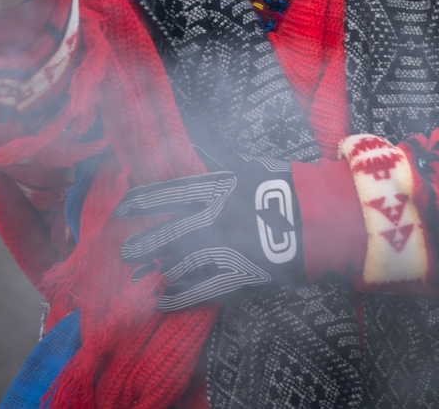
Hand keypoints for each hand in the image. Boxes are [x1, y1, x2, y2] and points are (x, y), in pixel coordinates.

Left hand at [115, 147, 303, 310]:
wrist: (316, 216)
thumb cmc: (283, 185)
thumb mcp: (247, 163)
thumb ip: (217, 154)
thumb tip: (194, 137)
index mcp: (217, 188)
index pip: (171, 193)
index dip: (144, 201)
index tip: (122, 207)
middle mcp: (215, 217)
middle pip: (171, 231)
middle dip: (145, 242)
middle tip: (124, 251)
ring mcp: (225, 247)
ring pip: (183, 261)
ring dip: (161, 268)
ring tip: (141, 275)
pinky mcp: (238, 272)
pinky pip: (202, 289)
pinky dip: (180, 297)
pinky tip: (161, 301)